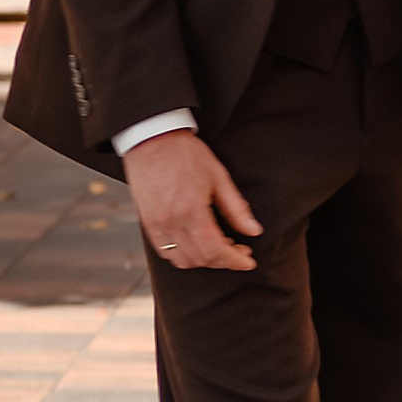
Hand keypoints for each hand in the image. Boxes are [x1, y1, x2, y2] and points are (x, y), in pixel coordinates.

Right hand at [122, 128, 261, 273]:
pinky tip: (197, 244)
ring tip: (219, 246)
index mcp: (191, 211)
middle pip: (201, 258)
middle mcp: (171, 223)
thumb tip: (254, 231)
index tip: (249, 262)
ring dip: (204, 260)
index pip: (215, 250)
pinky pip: (166, 252)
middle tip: (238, 251)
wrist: (152, 139)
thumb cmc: (186, 154)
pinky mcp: (147, 224)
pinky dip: (184, 255)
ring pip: (182, 260)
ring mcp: (156, 225)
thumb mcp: (218, 176)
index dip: (234, 260)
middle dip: (223, 261)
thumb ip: (236, 208)